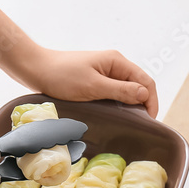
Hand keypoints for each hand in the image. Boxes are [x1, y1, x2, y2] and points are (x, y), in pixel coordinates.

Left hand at [11, 47, 158, 117]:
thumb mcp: (93, 86)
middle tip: (142, 126)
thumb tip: (145, 95)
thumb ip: (120, 90)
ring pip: (126, 89)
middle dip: (143, 104)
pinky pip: (114, 91)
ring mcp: (104, 72)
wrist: (36, 69)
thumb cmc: (62, 77)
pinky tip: (116, 115)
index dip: (152, 101)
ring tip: (131, 123)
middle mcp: (114, 64)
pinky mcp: (95, 79)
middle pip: (138, 85)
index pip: (146, 81)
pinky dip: (119, 103)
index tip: (149, 122)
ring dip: (131, 104)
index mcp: (117, 61)